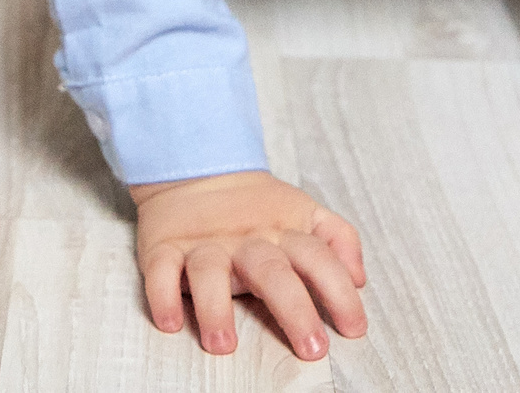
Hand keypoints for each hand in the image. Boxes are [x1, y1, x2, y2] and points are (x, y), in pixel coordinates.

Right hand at [129, 170, 366, 360]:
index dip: (339, 291)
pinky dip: (163, 295)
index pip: (318, 258)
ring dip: (215, 308)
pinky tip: (170, 321)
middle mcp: (245, 240)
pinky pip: (160, 271)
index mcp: (282, 232)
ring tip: (223, 344)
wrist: (195, 169)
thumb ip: (338, 239)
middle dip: (294, 310)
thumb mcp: (303, 213)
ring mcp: (203, 244)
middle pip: (271, 272)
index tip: (354, 328)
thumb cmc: (254, 208)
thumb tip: (359, 278)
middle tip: (311, 348)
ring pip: (209, 272)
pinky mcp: (164, 247)